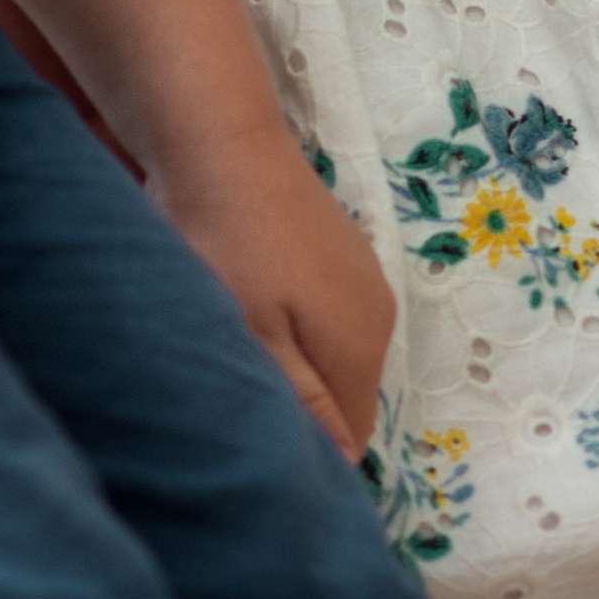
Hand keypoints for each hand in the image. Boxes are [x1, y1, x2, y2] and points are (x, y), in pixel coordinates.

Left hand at [154, 122, 394, 460]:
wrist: (221, 136)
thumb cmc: (227, 243)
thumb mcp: (256, 334)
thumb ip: (305, 402)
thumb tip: (346, 463)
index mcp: (361, 346)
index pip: (351, 437)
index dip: (307, 445)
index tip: (255, 423)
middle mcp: (378, 314)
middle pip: (344, 393)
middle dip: (300, 401)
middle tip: (239, 377)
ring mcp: (363, 274)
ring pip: (333, 351)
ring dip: (295, 358)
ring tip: (238, 332)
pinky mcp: (340, 245)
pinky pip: (326, 311)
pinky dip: (294, 318)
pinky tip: (250, 293)